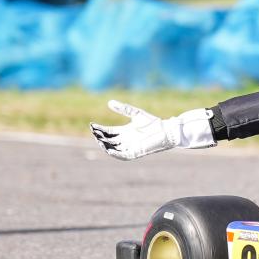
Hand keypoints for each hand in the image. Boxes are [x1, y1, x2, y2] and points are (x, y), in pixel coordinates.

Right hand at [90, 100, 215, 160]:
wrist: (166, 130)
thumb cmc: (153, 122)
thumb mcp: (135, 114)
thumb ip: (123, 109)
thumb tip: (109, 102)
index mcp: (124, 131)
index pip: (108, 131)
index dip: (99, 129)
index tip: (91, 125)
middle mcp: (125, 140)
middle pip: (108, 140)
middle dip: (100, 137)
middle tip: (94, 132)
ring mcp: (130, 147)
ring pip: (113, 148)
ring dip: (105, 146)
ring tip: (98, 140)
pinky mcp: (135, 153)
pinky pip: (123, 156)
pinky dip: (115, 154)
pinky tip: (109, 150)